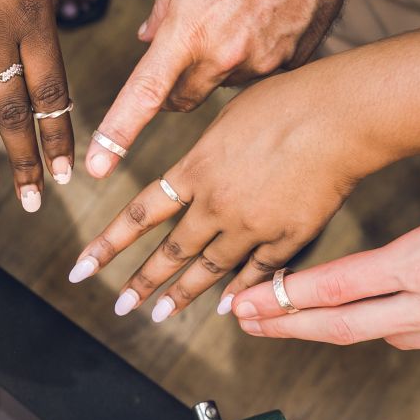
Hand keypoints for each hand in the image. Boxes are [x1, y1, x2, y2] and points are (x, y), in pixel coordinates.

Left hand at [69, 73, 371, 321]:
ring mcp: (251, 226)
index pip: (139, 215)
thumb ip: (205, 155)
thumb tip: (193, 171)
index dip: (109, 244)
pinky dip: (240, 291)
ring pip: (209, 270)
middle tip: (120, 306)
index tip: (83, 266)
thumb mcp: (226, 120)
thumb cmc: (284, 103)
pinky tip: (226, 307)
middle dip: (142, 283)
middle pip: (171, 252)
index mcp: (195, 171)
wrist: (337, 117)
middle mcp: (215, 205)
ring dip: (183, 295)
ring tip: (161, 316)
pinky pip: (257, 273)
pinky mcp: (287, 238)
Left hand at [84, 0, 366, 178]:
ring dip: (223, 65)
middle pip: (186, 99)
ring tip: (241, 13)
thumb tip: (146, 40)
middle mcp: (226, 56)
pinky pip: (264, 73)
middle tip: (187, 54)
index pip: (146, 93)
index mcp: (190, 30)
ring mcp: (265, 63)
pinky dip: (260, 55)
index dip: (119, 132)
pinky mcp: (296, 62)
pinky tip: (271, 17)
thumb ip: (163, 11)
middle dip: (178, 86)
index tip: (99, 165)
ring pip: (227, 84)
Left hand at [233, 139, 419, 365]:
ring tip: (296, 322)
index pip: (342, 283)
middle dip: (286, 324)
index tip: (252, 296)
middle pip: (344, 324)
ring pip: (381, 337)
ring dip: (335, 328)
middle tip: (244, 320)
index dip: (289, 294)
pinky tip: (377, 322)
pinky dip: (393, 332)